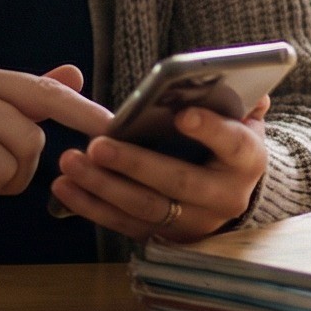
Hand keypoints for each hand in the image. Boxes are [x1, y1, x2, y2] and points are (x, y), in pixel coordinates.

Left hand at [52, 96, 271, 242]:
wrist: (229, 190)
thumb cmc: (227, 141)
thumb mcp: (241, 119)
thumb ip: (238, 97)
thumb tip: (237, 76)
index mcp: (246, 160)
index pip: (232, 144)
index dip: (209, 130)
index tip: (183, 115)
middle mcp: (224, 197)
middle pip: (178, 182)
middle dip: (135, 164)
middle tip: (98, 145)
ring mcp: (193, 221)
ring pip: (145, 207)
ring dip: (103, 186)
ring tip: (71, 163)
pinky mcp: (164, 235)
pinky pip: (124, 224)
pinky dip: (91, 207)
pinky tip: (64, 187)